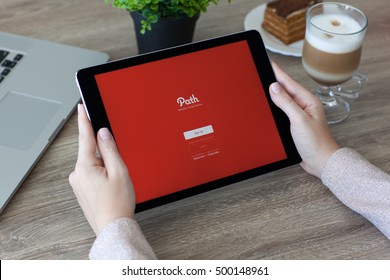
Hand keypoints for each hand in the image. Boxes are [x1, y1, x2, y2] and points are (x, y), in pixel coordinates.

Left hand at [69, 104, 134, 234]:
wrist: (113, 227)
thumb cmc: (117, 204)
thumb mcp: (119, 172)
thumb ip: (110, 149)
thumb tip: (103, 133)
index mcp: (85, 167)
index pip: (85, 137)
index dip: (85, 119)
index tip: (82, 106)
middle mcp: (77, 174)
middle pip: (92, 151)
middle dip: (106, 153)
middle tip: (118, 167)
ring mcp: (78, 183)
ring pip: (94, 163)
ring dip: (106, 166)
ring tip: (117, 182)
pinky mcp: (82, 189)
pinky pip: (93, 173)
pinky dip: (103, 174)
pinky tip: (111, 185)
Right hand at [269, 62, 338, 177]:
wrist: (321, 161)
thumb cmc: (315, 142)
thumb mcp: (299, 119)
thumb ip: (286, 102)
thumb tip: (274, 87)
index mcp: (308, 100)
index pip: (289, 82)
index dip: (277, 72)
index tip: (268, 63)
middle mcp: (303, 106)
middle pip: (285, 89)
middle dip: (274, 80)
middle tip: (262, 70)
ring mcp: (299, 115)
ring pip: (283, 100)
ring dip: (274, 93)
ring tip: (264, 83)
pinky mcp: (294, 124)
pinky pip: (282, 111)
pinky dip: (275, 106)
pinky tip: (269, 105)